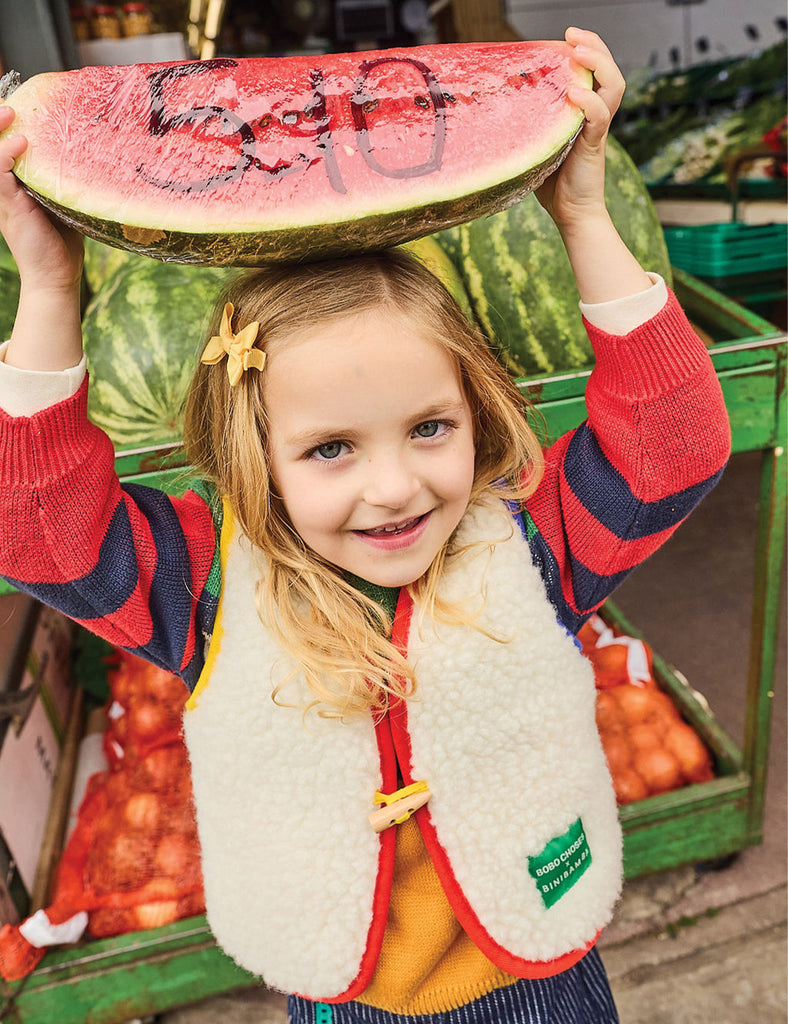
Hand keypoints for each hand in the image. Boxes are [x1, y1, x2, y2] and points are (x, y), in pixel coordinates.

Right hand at [0, 104, 82, 291]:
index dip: (6, 129)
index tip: (22, 107)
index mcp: (15, 186)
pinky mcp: (9, 207)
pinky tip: (21, 144)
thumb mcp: (64, 204)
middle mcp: (5, 188)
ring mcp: (4, 197)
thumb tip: (88, 158)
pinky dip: (6, 156)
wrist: (57, 276)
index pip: (4, 149)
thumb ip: (66, 182)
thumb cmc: (63, 244)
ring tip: (11, 113)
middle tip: (11, 105)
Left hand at [535, 27, 624, 231]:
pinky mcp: (595, 145)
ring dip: (598, 63)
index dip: (585, 48)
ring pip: (613, 85)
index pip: (593, 70)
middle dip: (594, 44)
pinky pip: (600, 117)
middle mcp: (595, 115)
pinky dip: (589, 101)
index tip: (564, 37)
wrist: (570, 214)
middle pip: (608, 69)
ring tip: (578, 52)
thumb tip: (494, 107)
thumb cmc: (552, 183)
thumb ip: (528, 125)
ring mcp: (597, 129)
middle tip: (571, 34)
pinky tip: (574, 93)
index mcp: (584, 111)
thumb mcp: (536, 144)